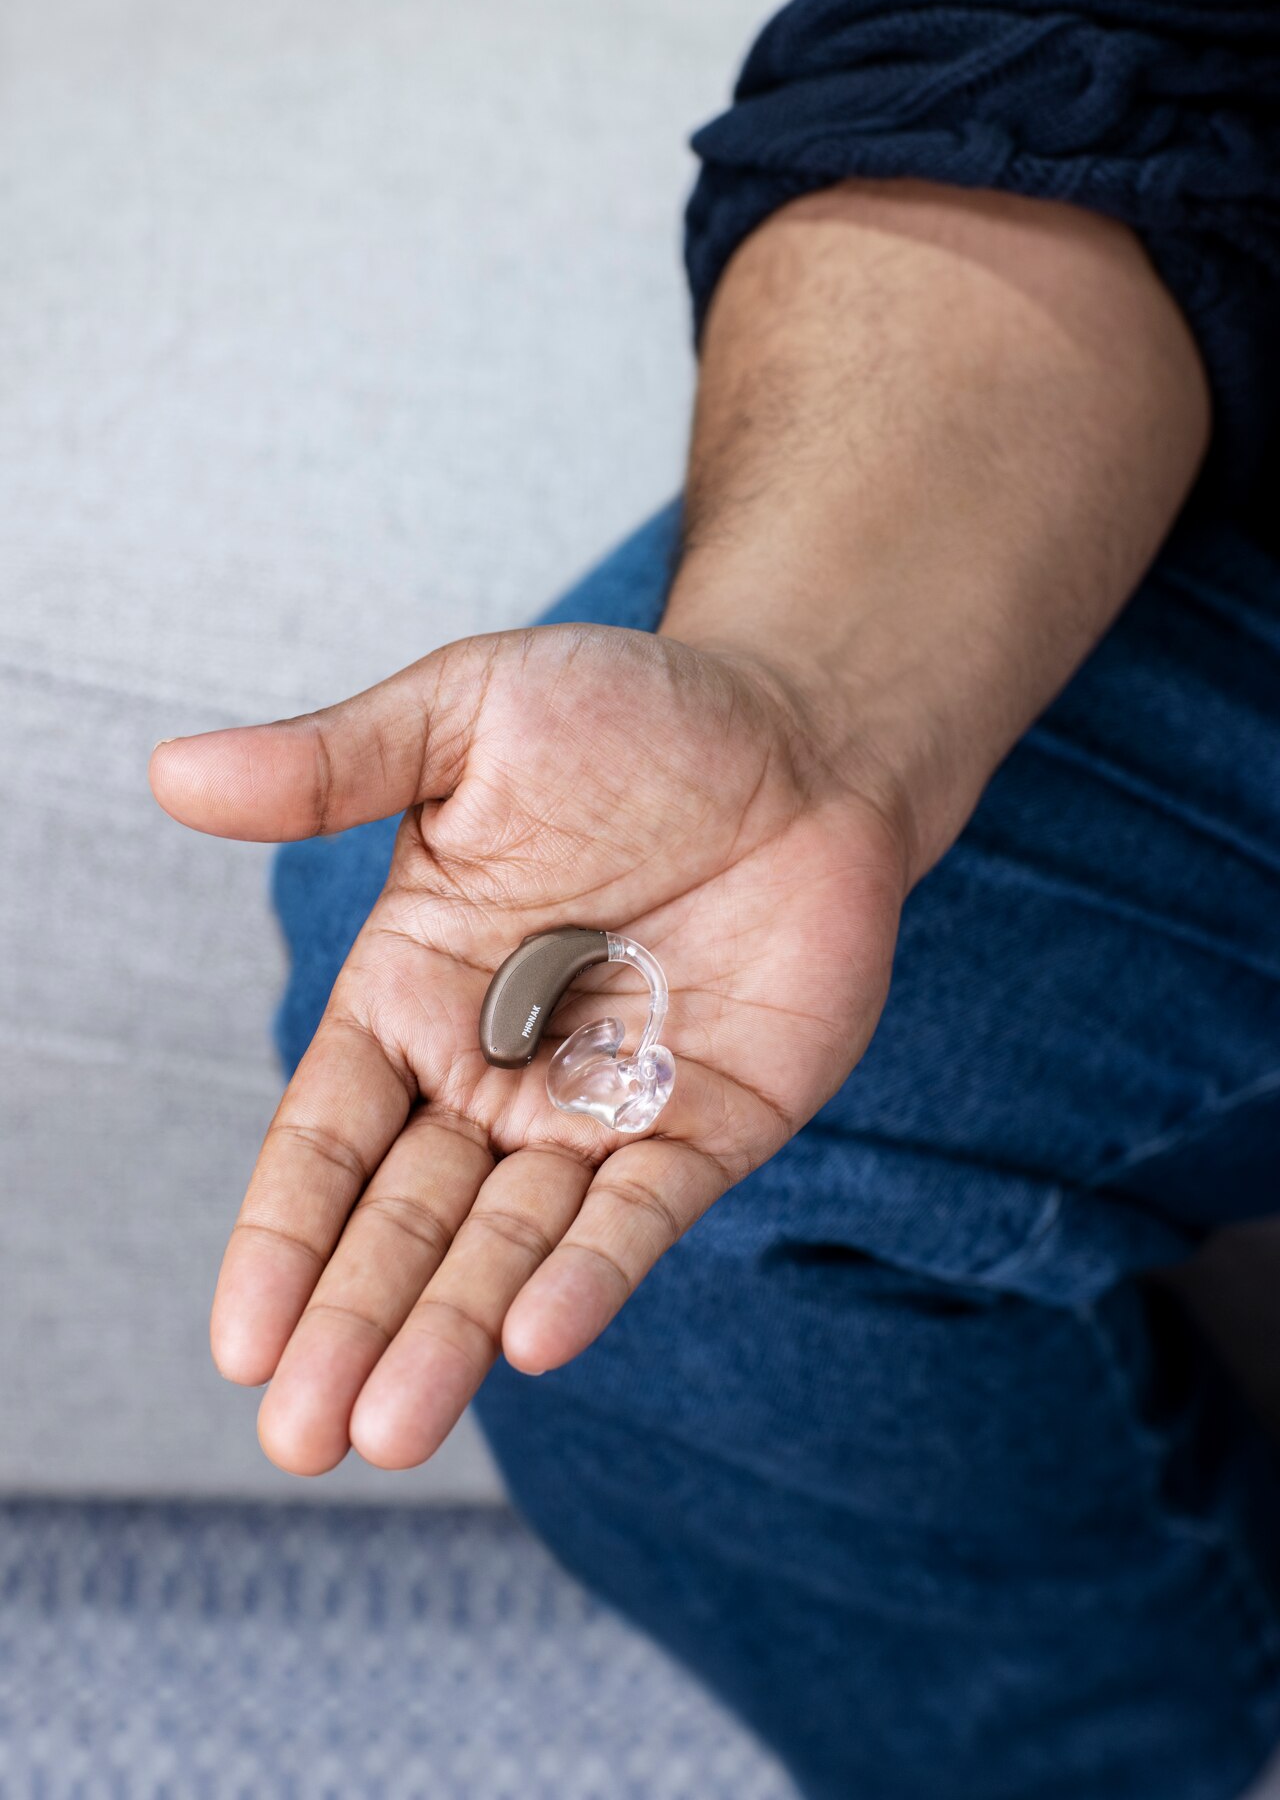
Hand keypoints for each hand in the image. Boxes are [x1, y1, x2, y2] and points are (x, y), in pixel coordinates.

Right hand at [151, 624, 908, 1473]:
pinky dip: (593, 1274)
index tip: (241, 1341)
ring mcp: (601, 1108)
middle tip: (302, 1439)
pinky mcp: (708, 1125)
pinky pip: (642, 1212)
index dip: (283, 1234)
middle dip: (354, 1324)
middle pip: (406, 1219)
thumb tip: (172, 774)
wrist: (803, 735)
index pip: (329, 1136)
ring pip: (510, 1242)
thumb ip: (331, 766)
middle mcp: (495, 1070)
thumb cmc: (628, 714)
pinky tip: (537, 1336)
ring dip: (452, 1332)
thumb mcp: (464, 717)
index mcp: (415, 992)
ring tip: (391, 1430)